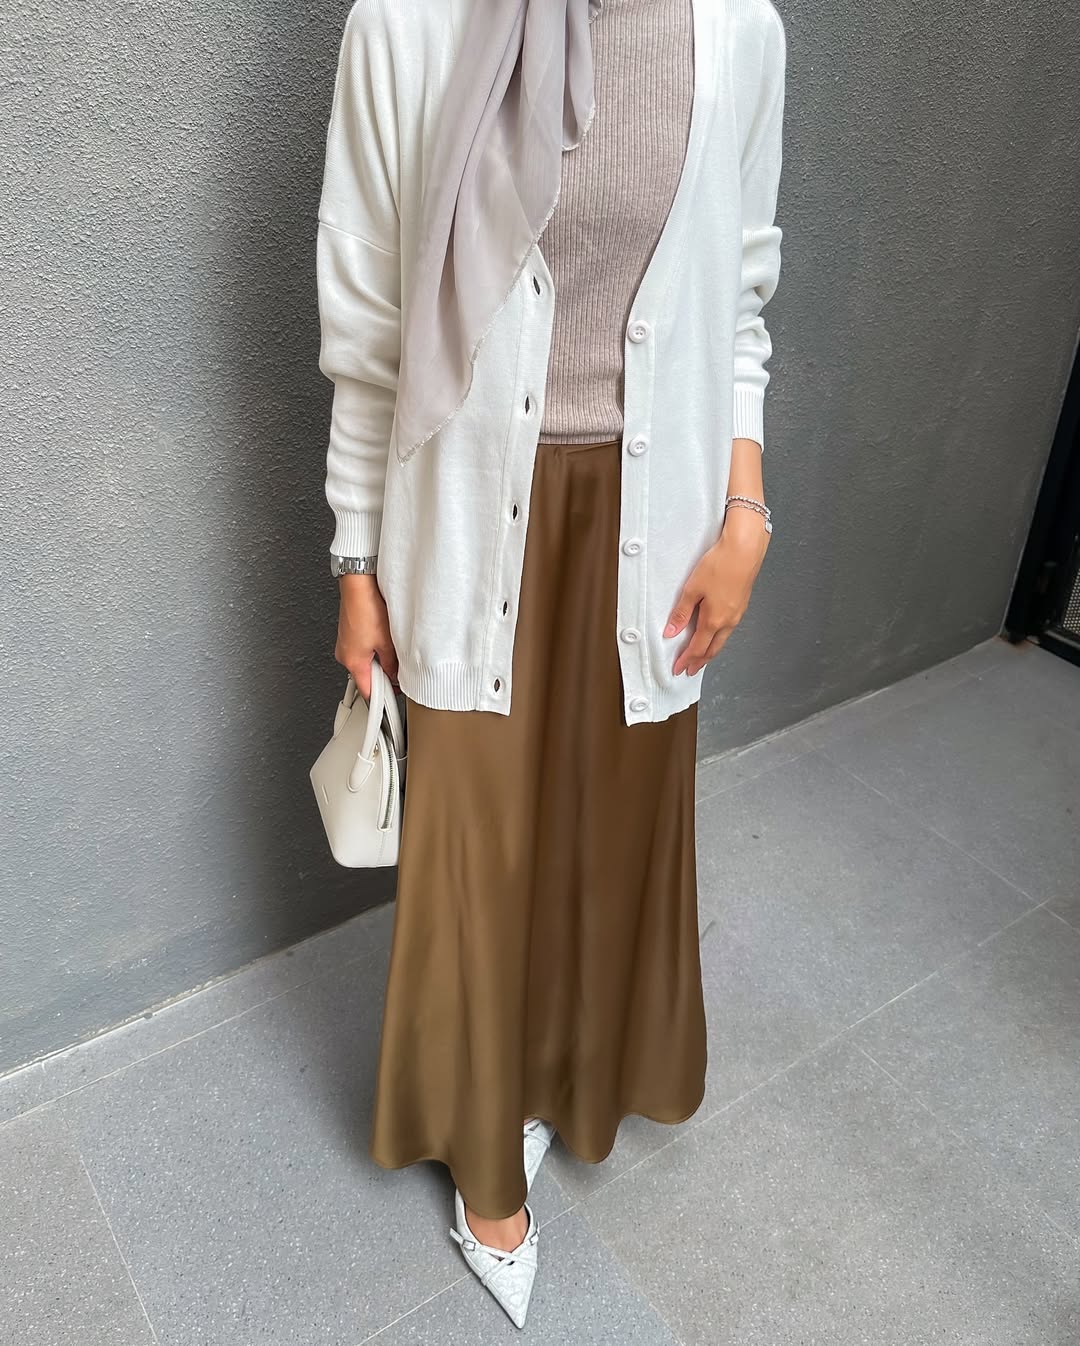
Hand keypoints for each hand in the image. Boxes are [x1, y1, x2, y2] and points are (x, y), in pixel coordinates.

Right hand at [335, 574, 399, 698]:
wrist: (358, 585)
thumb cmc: (367, 608)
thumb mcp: (387, 642)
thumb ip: (391, 664)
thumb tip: (394, 675)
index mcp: (353, 663)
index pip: (367, 691)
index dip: (381, 698)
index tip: (393, 699)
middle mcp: (345, 655)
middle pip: (366, 677)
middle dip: (382, 676)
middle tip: (397, 668)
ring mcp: (344, 644)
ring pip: (365, 662)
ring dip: (378, 660)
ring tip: (389, 645)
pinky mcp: (348, 634)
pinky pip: (361, 649)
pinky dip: (372, 648)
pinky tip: (382, 636)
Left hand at [664, 507, 769, 676]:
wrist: (744, 550)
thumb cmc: (721, 565)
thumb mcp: (692, 589)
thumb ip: (681, 613)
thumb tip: (671, 631)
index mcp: (714, 620)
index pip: (697, 648)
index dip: (686, 660)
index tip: (678, 668)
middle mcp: (728, 621)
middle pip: (712, 649)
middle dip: (699, 662)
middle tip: (690, 670)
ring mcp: (737, 614)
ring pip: (722, 640)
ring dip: (710, 652)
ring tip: (701, 657)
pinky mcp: (741, 605)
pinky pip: (728, 630)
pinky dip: (719, 638)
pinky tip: (714, 634)